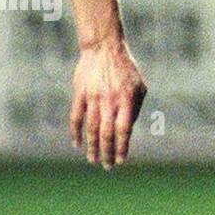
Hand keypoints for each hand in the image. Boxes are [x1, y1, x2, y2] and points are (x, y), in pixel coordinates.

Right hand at [70, 40, 146, 169]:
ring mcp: (93, 98)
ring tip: (93, 159)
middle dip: (107, 152)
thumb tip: (128, 129)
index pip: (124, 129)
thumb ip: (135, 107)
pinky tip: (77, 144)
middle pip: (106, 133)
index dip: (122, 146)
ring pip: (91, 129)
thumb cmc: (125, 68)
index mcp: (126, 99)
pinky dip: (76, 132)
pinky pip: (76, 118)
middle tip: (107, 166)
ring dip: (92, 147)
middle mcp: (109, 101)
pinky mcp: (79, 94)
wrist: (104, 48)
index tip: (122, 160)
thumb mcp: (139, 85)